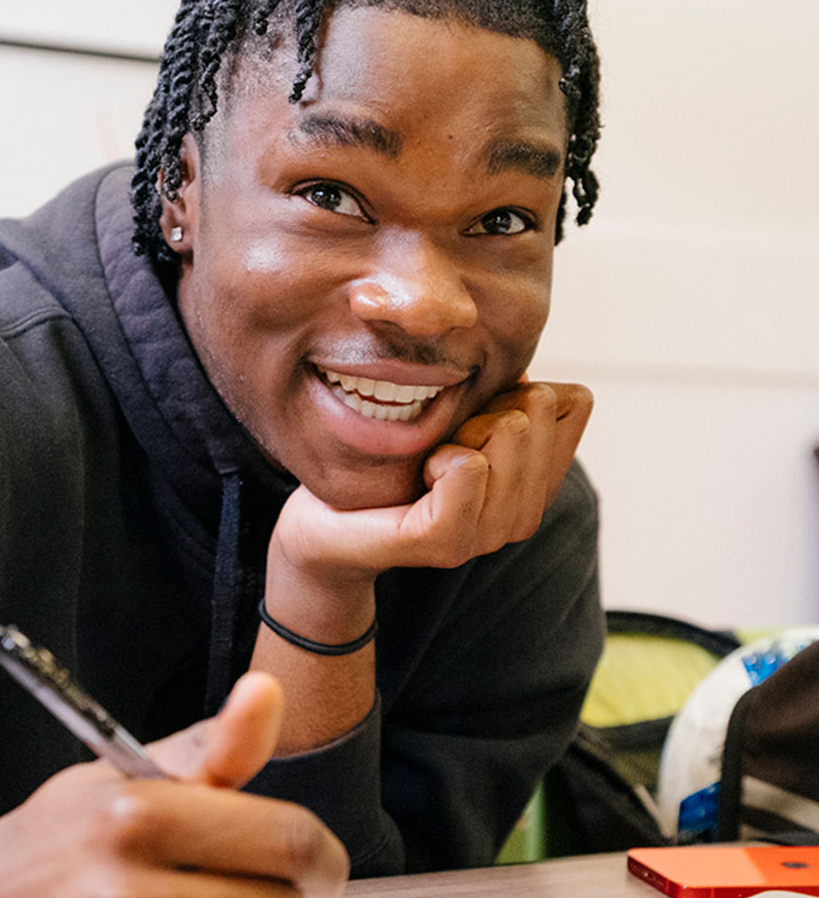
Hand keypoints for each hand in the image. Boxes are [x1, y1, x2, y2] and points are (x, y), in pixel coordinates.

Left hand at [268, 380, 592, 605]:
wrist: (323, 525)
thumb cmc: (386, 460)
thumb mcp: (455, 413)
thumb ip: (498, 390)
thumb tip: (519, 355)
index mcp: (535, 482)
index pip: (573, 401)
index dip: (516, 389)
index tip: (469, 417)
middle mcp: (524, 514)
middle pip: (537, 406)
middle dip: (481, 406)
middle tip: (438, 442)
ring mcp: (490, 534)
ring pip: (508, 429)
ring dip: (457, 431)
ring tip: (425, 462)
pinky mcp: (448, 543)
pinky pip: (468, 466)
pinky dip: (439, 456)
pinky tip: (419, 475)